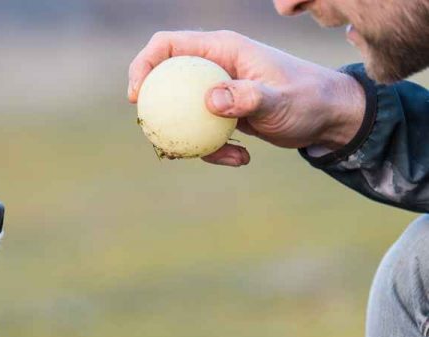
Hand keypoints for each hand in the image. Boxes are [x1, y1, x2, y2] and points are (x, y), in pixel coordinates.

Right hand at [129, 30, 365, 165]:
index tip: (138, 96)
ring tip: (222, 155)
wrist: (330, 117)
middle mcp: (214, 66)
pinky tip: (240, 159)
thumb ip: (248, 98)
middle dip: (156, 110)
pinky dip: (211, 150)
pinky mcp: (222, 113)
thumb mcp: (280, 100)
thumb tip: (210, 100)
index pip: (168, 45)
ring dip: (187, 139)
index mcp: (222, 49)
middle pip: (164, 79)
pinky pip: (199, 132)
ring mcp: (216, 90)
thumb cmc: (309, 100)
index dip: (144, 65)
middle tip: (158, 135)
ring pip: (178, 111)